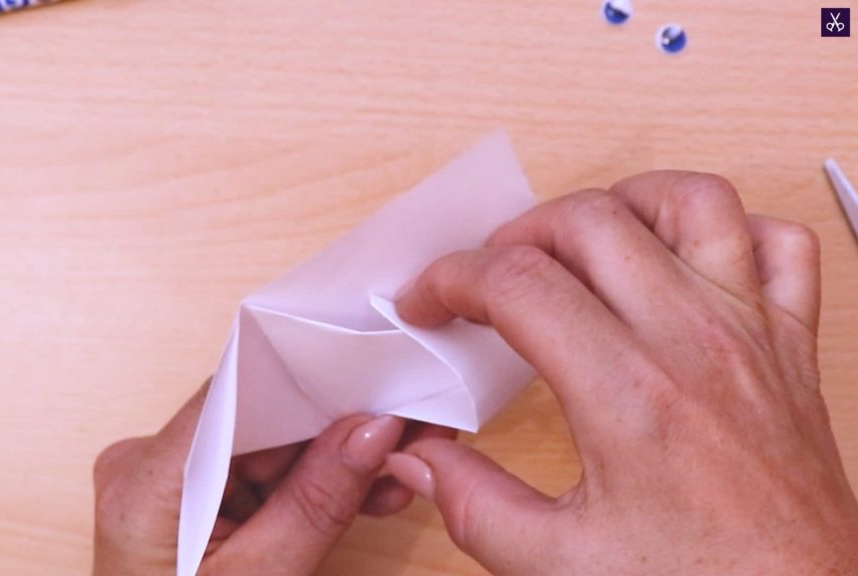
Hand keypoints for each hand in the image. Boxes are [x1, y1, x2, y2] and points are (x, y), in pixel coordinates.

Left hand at [93, 381, 453, 575]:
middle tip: (401, 429)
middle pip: (254, 417)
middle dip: (330, 428)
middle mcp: (147, 467)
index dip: (306, 382)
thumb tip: (374, 428)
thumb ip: (318, 503)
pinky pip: (259, 476)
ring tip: (393, 476)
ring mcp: (169, 483)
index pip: (232, 394)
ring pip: (266, 447)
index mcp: (145, 482)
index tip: (372, 384)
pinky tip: (360, 495)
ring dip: (330, 462)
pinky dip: (307, 487)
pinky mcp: (191, 501)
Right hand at [389, 172, 857, 574]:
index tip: (429, 302)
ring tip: (581, 240)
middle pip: (589, 220)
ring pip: (693, 201)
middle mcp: (693, 342)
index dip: (450, 280)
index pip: (516, 282)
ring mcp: (751, 333)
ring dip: (623, 202)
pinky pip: (781, 243)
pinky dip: (731, 230)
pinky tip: (685, 261)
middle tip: (489, 276)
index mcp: (627, 393)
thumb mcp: (559, 565)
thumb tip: (420, 459)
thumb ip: (473, 504)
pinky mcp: (791, 345)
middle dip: (516, 233)